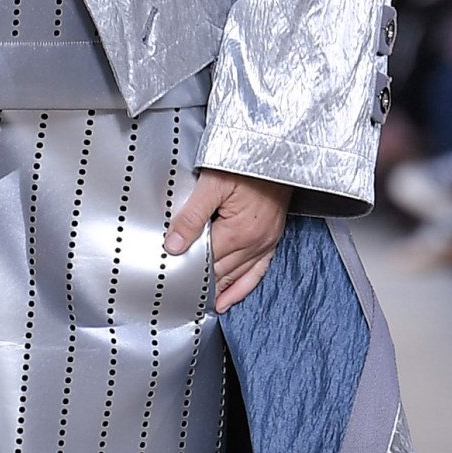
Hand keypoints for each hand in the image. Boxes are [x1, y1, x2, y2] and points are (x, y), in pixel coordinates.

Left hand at [166, 167, 291, 312]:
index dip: (188, 267)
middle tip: (181, 293)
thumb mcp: (212, 184)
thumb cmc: (247, 162)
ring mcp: (266, 242)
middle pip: (221, 271)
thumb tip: (173, 244)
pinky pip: (258, 272)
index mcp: (238, 231)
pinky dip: (243, 288)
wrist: (278, 149)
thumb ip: (191, 217)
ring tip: (202, 303)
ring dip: (221, 290)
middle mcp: (255, 242)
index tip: (173, 276)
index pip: (205, 259)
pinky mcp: (273, 238)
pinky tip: (230, 298)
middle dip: (202, 281)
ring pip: (238, 276)